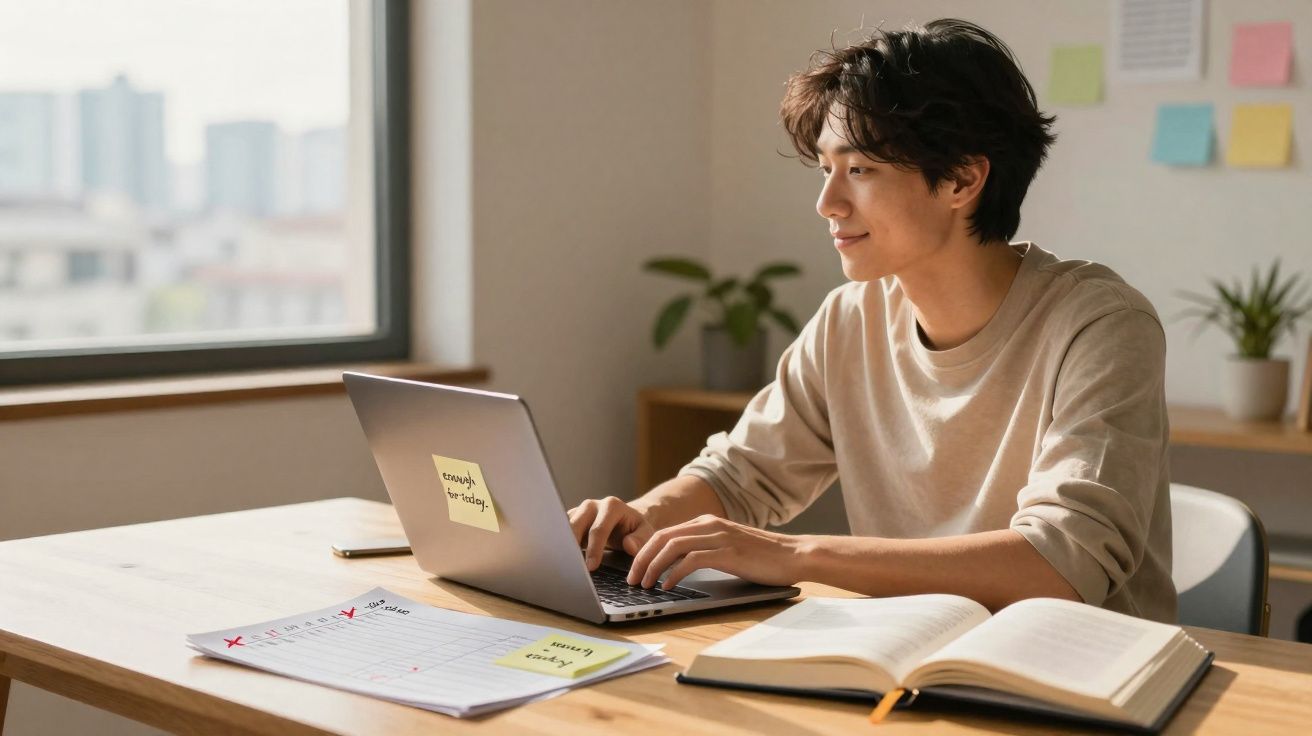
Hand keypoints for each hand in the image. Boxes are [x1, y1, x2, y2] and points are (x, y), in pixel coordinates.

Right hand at [567, 496, 655, 570]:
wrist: (625, 521)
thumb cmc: (635, 529)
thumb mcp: (645, 533)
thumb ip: (641, 539)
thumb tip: (629, 546)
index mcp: (612, 506)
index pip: (598, 529)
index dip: (594, 549)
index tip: (591, 567)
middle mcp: (592, 505)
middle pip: (575, 525)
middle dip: (572, 546)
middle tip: (573, 567)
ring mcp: (579, 511)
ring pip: (563, 526)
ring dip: (562, 544)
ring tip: (563, 563)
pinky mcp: (569, 519)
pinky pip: (559, 530)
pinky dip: (559, 544)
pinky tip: (560, 558)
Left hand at [626, 514, 806, 589]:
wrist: (795, 555)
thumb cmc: (764, 556)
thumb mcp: (729, 547)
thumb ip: (706, 550)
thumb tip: (678, 567)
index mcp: (707, 522)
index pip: (665, 533)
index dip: (645, 551)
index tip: (635, 569)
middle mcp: (709, 525)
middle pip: (662, 538)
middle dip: (641, 559)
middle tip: (631, 579)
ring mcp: (718, 537)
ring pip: (672, 547)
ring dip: (652, 566)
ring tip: (644, 584)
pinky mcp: (727, 552)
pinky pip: (691, 560)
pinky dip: (674, 573)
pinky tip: (668, 586)